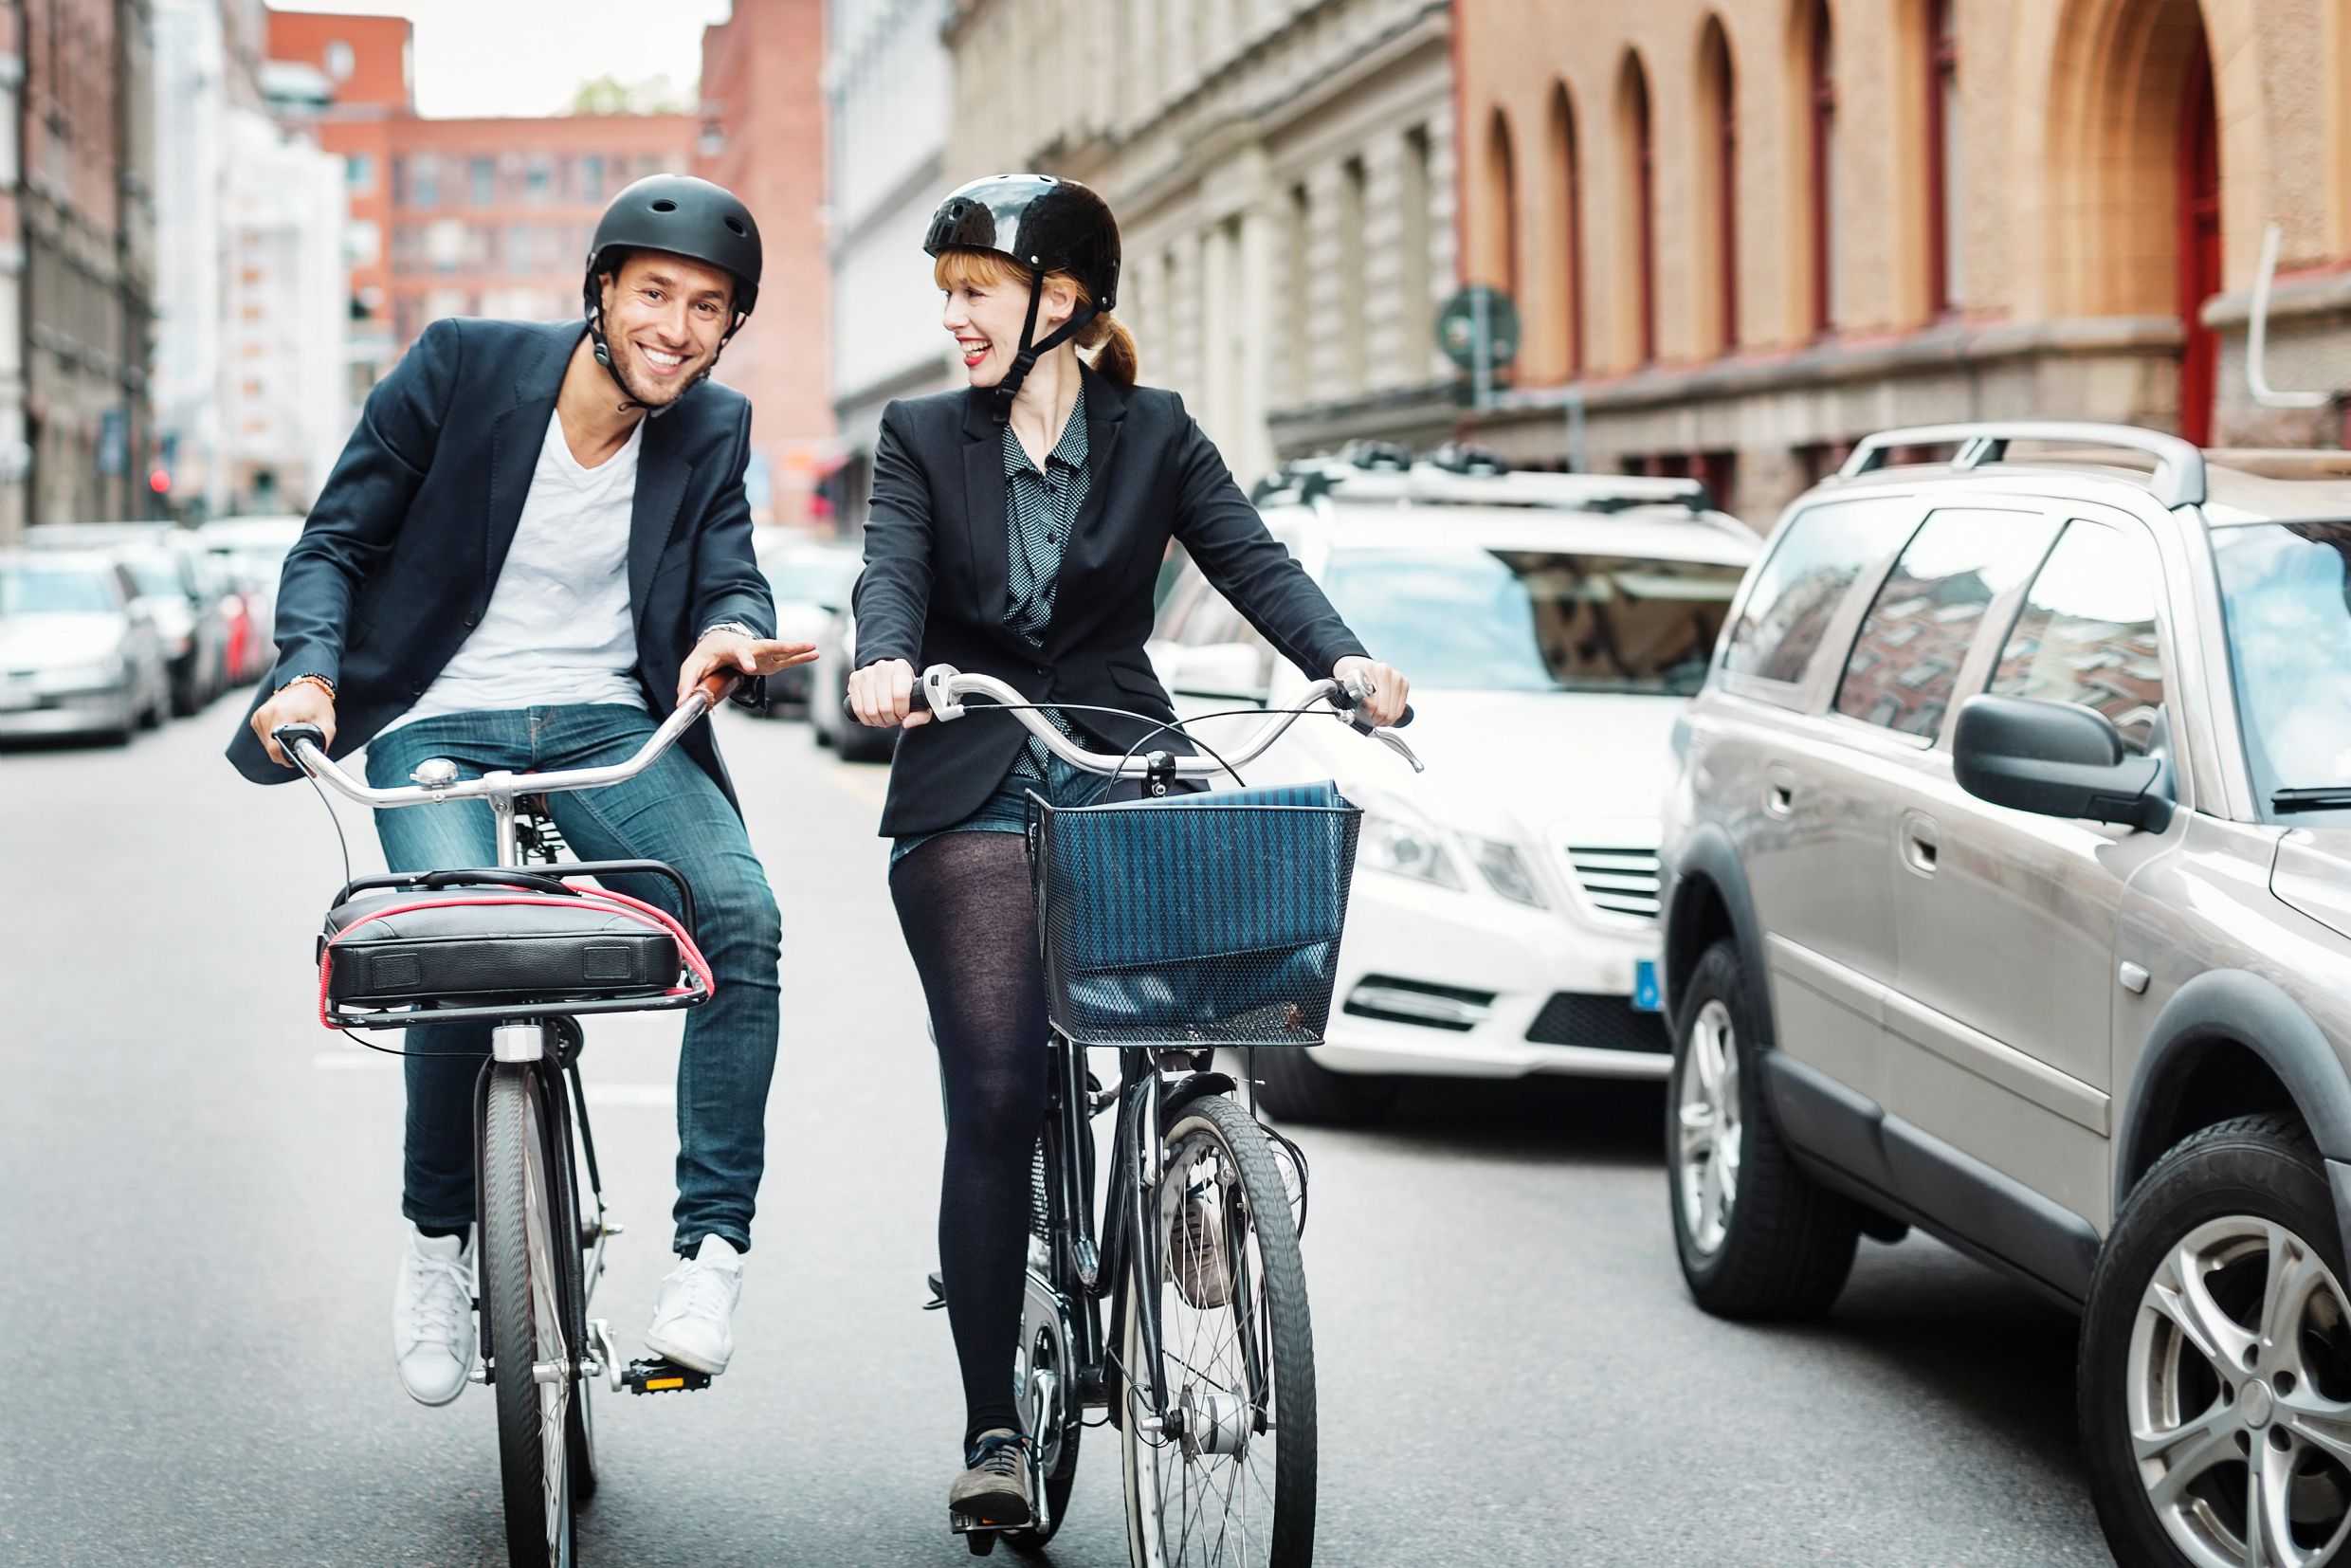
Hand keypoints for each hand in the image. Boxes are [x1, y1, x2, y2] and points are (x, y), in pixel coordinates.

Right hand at [252, 678, 336, 766]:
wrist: (306, 684)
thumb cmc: (317, 703)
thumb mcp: (327, 724)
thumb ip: (322, 746)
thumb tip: (313, 768)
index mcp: (281, 714)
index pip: (276, 748)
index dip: (289, 759)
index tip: (300, 757)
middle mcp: (265, 714)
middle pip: (271, 749)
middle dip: (287, 753)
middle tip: (302, 744)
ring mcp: (258, 715)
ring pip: (267, 745)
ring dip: (281, 746)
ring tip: (295, 733)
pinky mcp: (256, 717)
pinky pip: (265, 738)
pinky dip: (276, 739)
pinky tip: (286, 730)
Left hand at [678, 629, 818, 704]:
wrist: (718, 640)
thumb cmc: (707, 654)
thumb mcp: (693, 666)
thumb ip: (688, 683)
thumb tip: (682, 703)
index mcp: (733, 648)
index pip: (741, 653)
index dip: (745, 660)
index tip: (751, 667)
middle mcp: (751, 648)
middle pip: (768, 645)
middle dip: (783, 646)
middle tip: (798, 646)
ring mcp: (762, 654)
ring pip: (782, 650)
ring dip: (798, 648)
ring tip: (815, 647)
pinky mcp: (769, 661)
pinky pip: (787, 659)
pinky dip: (801, 657)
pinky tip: (815, 654)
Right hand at [847, 657, 929, 728]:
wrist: (888, 674)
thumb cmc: (904, 687)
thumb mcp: (919, 699)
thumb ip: (920, 714)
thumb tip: (907, 723)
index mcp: (901, 668)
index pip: (900, 695)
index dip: (902, 711)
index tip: (903, 713)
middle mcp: (882, 668)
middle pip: (884, 706)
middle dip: (890, 719)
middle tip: (894, 718)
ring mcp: (866, 673)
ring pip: (870, 710)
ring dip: (878, 720)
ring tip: (884, 717)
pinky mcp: (854, 681)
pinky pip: (858, 709)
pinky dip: (866, 719)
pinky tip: (874, 717)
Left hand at [1333, 656, 1408, 727]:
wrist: (1360, 666)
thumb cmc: (1353, 678)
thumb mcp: (1343, 688)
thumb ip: (1345, 702)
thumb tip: (1352, 717)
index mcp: (1367, 670)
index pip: (1371, 703)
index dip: (1367, 716)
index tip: (1362, 717)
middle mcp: (1384, 671)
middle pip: (1383, 709)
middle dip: (1375, 719)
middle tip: (1369, 720)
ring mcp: (1396, 676)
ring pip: (1394, 711)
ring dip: (1384, 720)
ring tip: (1376, 717)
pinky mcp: (1404, 682)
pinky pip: (1401, 709)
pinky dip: (1393, 715)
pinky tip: (1385, 713)